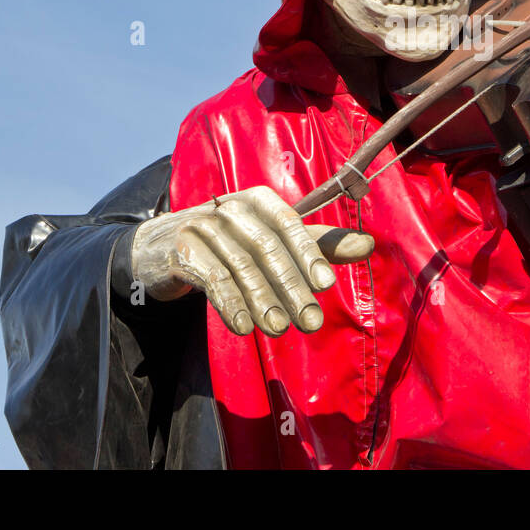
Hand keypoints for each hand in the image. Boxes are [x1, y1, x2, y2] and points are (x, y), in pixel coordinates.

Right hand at [129, 185, 373, 336]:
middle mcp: (229, 206)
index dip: (308, 252)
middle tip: (310, 322)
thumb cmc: (230, 244)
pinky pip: (210, 278)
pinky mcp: (179, 250)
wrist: (162, 248)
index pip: (288, 223)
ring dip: (263, 300)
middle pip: (266, 246)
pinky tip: (244, 328)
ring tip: (280, 330)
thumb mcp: (274, 241)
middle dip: (291, 286)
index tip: (326, 285)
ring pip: (239, 265)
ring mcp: (201, 226)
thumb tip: (368, 245)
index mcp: (258, 199)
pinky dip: (230, 303)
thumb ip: (318, 245)